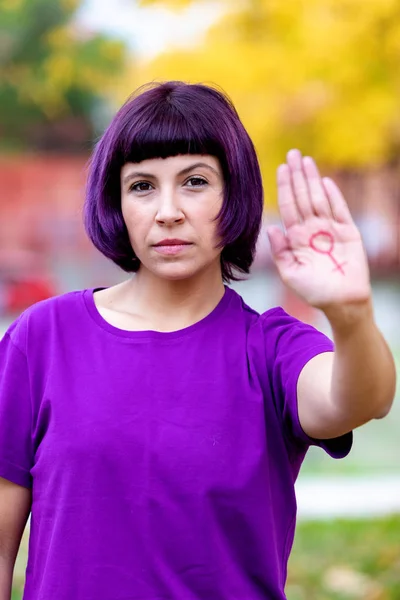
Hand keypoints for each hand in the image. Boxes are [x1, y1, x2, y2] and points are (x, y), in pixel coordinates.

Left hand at [267, 149, 370, 311]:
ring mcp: (330, 229)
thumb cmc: (314, 291)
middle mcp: (312, 229)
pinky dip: (334, 196)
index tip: (280, 169)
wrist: (341, 302)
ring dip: (313, 179)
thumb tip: (271, 228)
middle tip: (292, 154)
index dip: (285, 188)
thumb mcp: (290, 273)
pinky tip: (325, 181)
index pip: (288, 207)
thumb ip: (280, 251)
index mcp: (296, 237)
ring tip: (306, 161)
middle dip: (297, 176)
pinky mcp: (349, 232)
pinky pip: (340, 210)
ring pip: (319, 199)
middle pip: (303, 197)